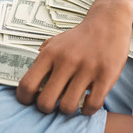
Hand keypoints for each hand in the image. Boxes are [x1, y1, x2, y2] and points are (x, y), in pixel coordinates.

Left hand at [16, 5, 131, 114]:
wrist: (108, 22)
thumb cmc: (78, 38)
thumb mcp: (54, 42)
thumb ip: (41, 60)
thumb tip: (30, 80)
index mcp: (49, 54)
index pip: (27, 84)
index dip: (24, 99)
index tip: (29, 101)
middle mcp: (66, 61)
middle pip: (46, 102)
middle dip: (46, 109)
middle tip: (52, 105)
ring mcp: (87, 69)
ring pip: (68, 106)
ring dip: (66, 110)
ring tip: (69, 103)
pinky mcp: (106, 75)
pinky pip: (92, 105)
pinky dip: (87, 110)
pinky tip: (86, 104)